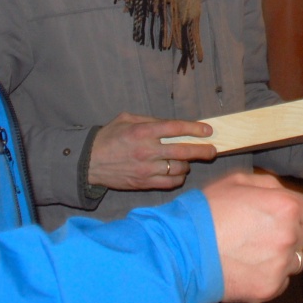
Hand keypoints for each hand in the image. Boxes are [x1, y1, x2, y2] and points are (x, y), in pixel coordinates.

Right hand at [88, 112, 216, 190]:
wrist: (89, 162)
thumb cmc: (109, 137)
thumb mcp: (127, 119)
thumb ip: (150, 120)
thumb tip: (172, 124)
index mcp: (143, 132)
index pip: (176, 128)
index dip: (195, 129)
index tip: (208, 131)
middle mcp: (147, 151)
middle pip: (184, 151)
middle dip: (203, 151)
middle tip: (212, 150)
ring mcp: (146, 169)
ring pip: (179, 169)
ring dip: (188, 164)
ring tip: (187, 161)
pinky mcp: (144, 183)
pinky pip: (170, 183)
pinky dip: (178, 178)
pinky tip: (178, 173)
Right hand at [204, 173, 302, 302]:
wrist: (183, 251)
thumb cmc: (207, 212)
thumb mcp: (238, 181)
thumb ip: (270, 185)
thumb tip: (286, 193)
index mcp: (286, 206)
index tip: (294, 215)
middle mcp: (289, 236)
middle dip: (293, 232)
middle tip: (265, 231)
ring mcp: (281, 265)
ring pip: (297, 259)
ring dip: (283, 255)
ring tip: (254, 250)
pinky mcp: (270, 288)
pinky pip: (282, 281)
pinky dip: (271, 275)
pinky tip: (248, 266)